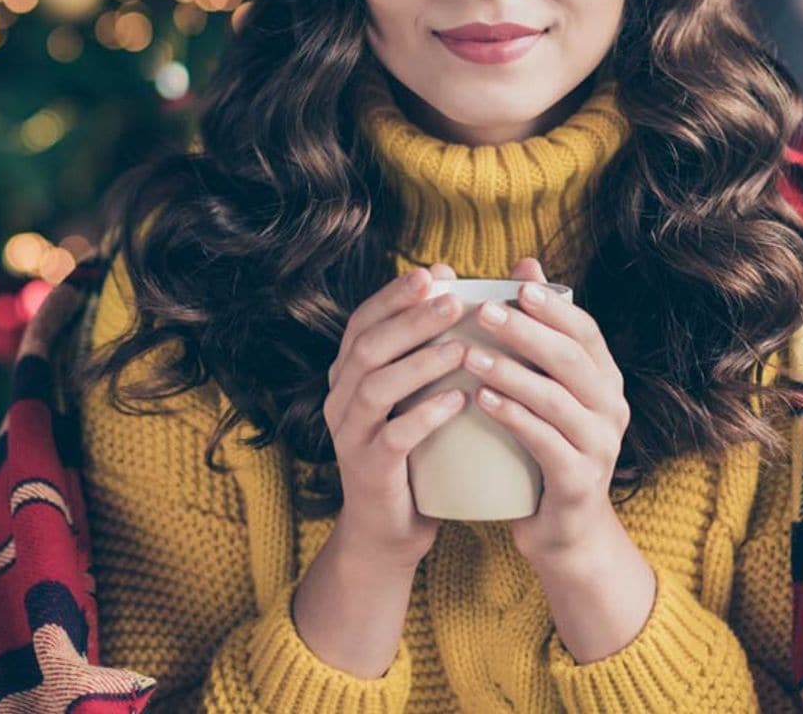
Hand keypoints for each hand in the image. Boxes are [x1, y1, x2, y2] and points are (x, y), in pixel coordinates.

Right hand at [323, 261, 464, 570]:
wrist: (390, 530)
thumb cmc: (414, 449)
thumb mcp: (415, 392)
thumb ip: (427, 344)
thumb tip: (453, 283)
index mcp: (349, 374)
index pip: (363, 321)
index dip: (395, 295)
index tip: (434, 273)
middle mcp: (341, 398)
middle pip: (368, 346)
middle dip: (411, 318)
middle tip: (453, 299)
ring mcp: (350, 435)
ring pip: (376, 387)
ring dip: (420, 362)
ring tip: (462, 348)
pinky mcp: (369, 470)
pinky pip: (394, 437)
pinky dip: (426, 415)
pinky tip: (459, 400)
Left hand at [464, 257, 630, 565]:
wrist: (563, 530)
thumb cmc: (546, 445)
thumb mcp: (547, 386)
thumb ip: (538, 329)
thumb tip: (525, 263)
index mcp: (605, 379)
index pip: (585, 332)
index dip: (554, 308)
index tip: (516, 287)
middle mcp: (610, 407)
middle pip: (571, 359)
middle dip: (527, 332)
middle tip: (483, 313)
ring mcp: (600, 446)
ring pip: (556, 399)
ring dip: (511, 372)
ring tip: (470, 355)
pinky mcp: (579, 481)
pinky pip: (545, 442)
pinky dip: (513, 417)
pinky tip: (482, 400)